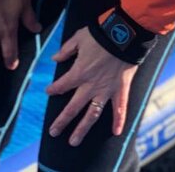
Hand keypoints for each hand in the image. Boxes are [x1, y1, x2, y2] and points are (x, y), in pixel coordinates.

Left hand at [46, 27, 136, 145]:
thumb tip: (55, 58)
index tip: (49, 91)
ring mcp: (106, 89)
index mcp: (79, 72)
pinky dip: (119, 120)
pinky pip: (120, 107)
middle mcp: (91, 85)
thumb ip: (66, 49)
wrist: (125, 33)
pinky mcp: (120, 88)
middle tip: (54, 131)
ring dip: (83, 128)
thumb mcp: (80, 37)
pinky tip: (116, 132)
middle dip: (62, 121)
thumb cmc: (102, 33)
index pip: (62, 85)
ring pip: (92, 114)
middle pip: (73, 107)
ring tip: (74, 141)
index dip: (53, 89)